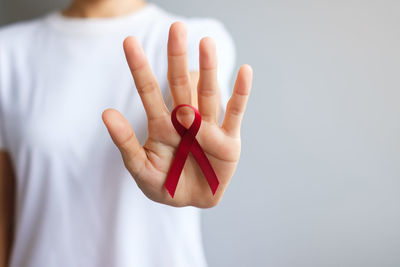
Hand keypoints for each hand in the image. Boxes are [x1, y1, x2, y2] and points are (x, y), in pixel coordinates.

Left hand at [102, 22, 251, 207]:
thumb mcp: (141, 169)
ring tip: (206, 43)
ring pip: (208, 93)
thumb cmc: (165, 184)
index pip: (149, 92)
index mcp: (162, 125)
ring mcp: (209, 127)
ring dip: (209, 69)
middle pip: (181, 84)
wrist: (193, 201)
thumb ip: (126, 143)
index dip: (140, 68)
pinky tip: (244, 71)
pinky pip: (235, 113)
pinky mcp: (229, 139)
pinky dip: (240, 93)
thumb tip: (106, 112)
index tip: (129, 42)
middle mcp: (186, 119)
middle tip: (176, 28)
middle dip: (176, 58)